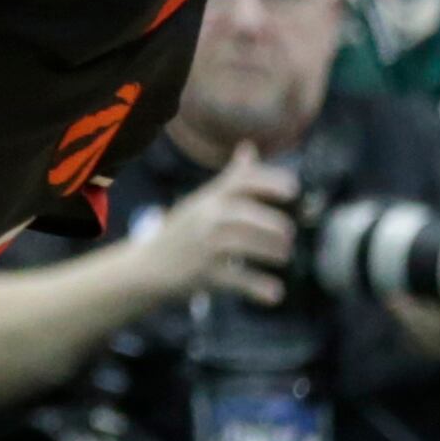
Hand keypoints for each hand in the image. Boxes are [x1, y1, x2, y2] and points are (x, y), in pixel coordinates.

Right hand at [143, 145, 299, 306]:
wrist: (146, 266)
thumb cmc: (183, 230)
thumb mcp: (204, 200)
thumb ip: (232, 178)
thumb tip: (249, 147)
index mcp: (210, 198)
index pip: (241, 181)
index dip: (269, 182)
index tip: (293, 190)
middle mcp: (206, 217)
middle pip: (246, 214)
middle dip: (274, 226)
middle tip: (287, 236)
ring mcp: (204, 246)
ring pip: (245, 245)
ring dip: (271, 252)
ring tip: (283, 256)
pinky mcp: (204, 274)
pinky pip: (238, 280)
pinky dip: (259, 287)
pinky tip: (275, 293)